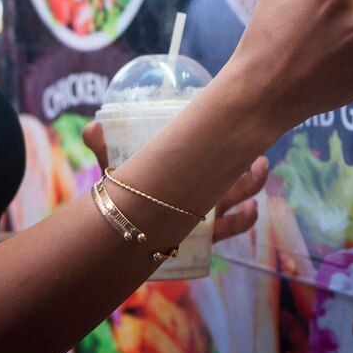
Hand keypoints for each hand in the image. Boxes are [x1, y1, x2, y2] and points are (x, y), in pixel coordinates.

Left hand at [82, 121, 268, 241]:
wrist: (120, 228)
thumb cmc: (127, 192)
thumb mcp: (117, 170)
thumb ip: (104, 149)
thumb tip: (93, 127)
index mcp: (189, 166)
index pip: (213, 147)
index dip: (230, 134)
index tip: (241, 119)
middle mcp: (203, 185)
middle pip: (233, 170)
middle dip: (249, 159)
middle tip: (257, 148)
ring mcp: (206, 209)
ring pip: (238, 195)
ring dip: (252, 184)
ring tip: (258, 170)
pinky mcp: (204, 234)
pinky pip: (229, 228)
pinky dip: (244, 220)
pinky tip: (250, 210)